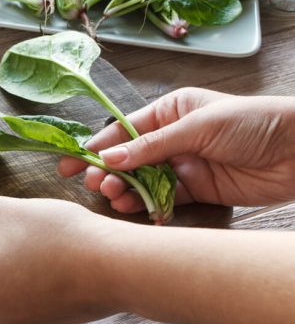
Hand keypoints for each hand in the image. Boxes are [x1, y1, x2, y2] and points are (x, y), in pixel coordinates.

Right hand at [59, 88, 294, 211]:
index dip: (97, 146)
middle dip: (108, 171)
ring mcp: (182, 165)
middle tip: (94, 185)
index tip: (72, 161)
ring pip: (142, 181)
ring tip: (114, 198)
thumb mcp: (197, 127)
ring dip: (126, 191)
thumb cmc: (252, 122)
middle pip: (128, 157)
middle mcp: (171, 138)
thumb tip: (109, 158)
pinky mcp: (196, 190)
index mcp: (169, 111)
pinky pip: (164, 200)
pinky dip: (150, 207)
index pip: (124, 129)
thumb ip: (152, 145)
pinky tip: (139, 212)